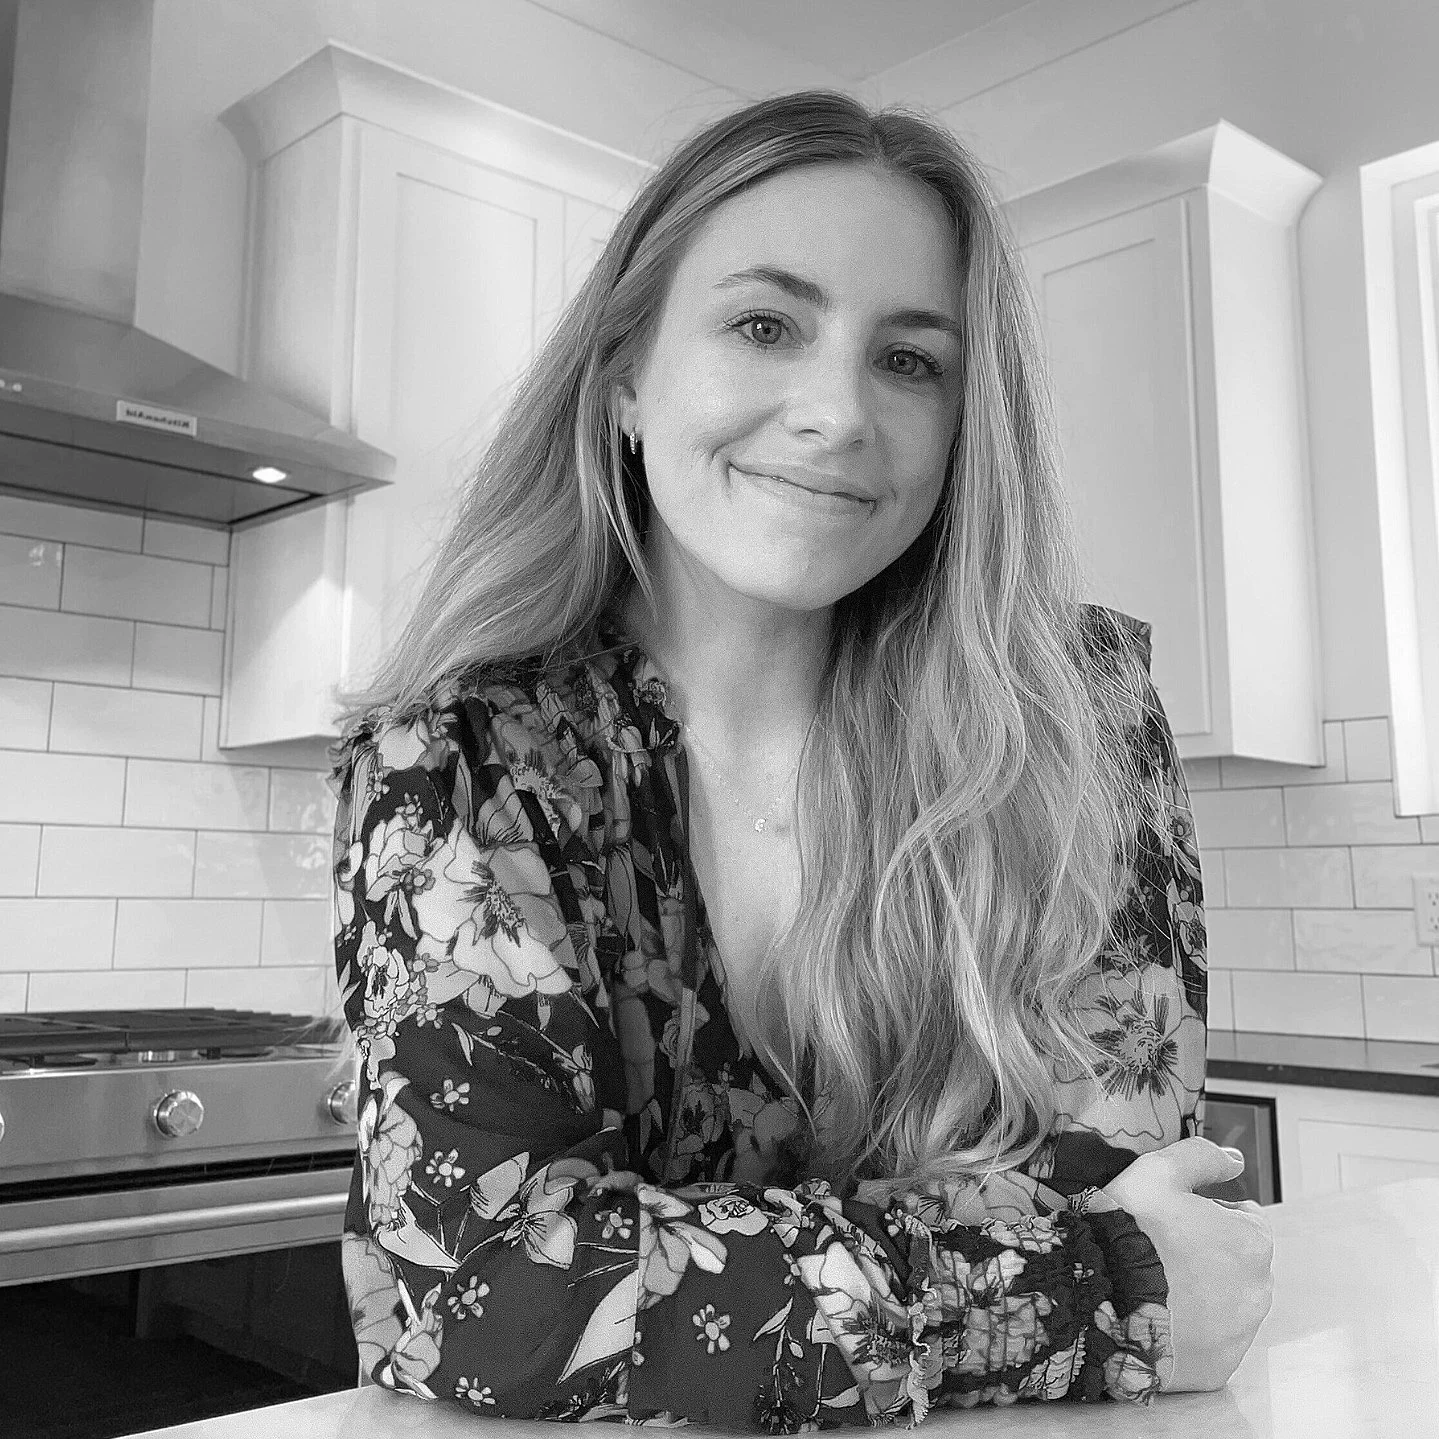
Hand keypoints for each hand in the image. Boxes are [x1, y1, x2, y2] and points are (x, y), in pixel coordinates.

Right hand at [1101, 1135, 1274, 1393]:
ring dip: (1201, 1295)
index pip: (1246, 1222)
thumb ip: (1200, 1157)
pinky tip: (1157, 1316)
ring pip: (1225, 1306)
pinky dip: (1190, 1331)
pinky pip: (1208, 1344)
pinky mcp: (1217, 1368)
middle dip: (1208, 1257)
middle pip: (1237, 1265)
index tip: (1176, 1220)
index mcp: (1252, 1243)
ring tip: (1154, 1285)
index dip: (1208, 1215)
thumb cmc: (1130, 1229)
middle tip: (1160, 1252)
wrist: (1099, 1295)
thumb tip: (1234, 1159)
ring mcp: (1239, 1335)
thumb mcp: (1157, 1172)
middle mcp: (1258, 1292)